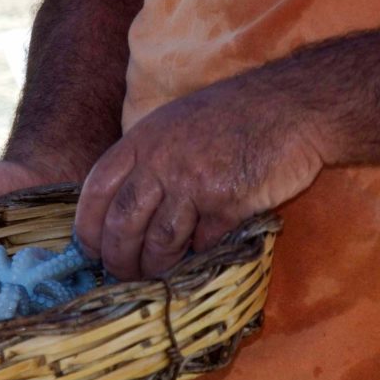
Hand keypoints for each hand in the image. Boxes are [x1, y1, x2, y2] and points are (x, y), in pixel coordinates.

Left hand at [75, 79, 323, 279]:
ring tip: (154, 274)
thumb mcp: (172, 122)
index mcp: (142, 141)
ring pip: (159, 241)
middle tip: (121, 274)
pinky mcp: (229, 202)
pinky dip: (198, 253)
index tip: (90, 250)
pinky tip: (199, 251)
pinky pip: (203, 242)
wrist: (291, 105)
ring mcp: (194, 182)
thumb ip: (144, 159)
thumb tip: (118, 210)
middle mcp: (161, 161)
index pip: (97, 190)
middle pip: (123, 222)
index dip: (88, 226)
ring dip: (154, 266)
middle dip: (117, 258)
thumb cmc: (230, 115)